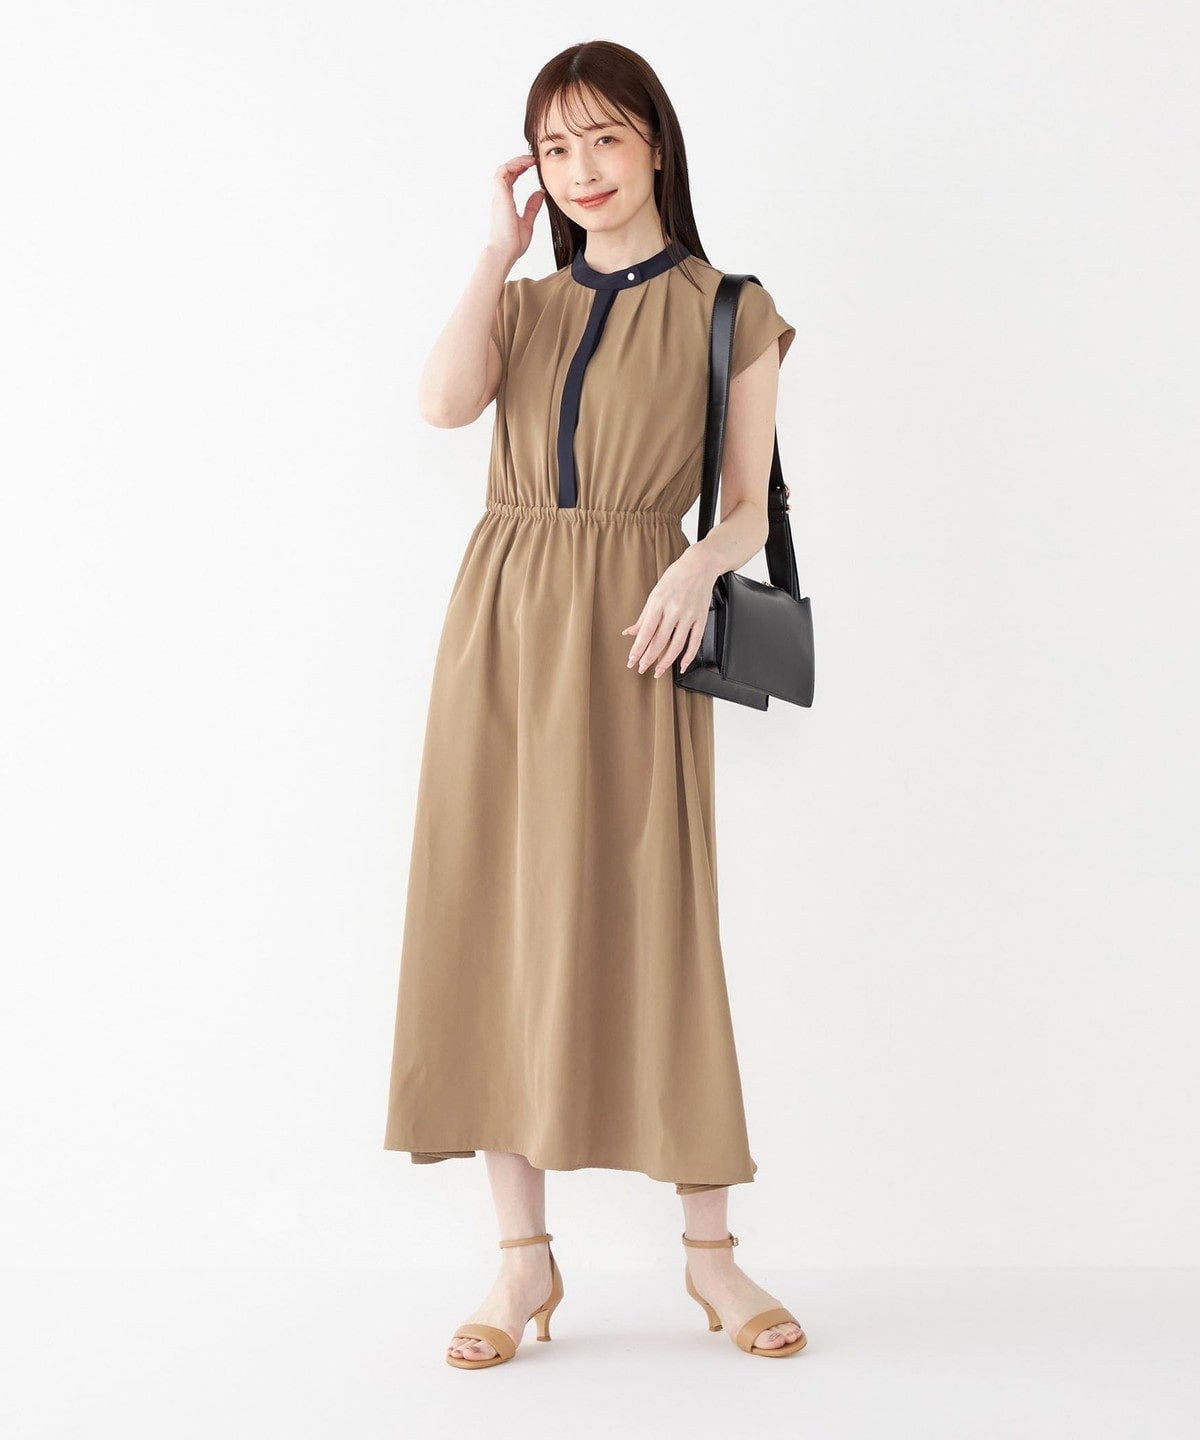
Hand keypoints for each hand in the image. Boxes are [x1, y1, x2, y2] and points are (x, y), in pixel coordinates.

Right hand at [488, 154, 544, 263]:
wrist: (505, 251)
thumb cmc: (513, 243)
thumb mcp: (528, 221)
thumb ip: (532, 207)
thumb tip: (539, 194)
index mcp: (506, 203)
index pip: (511, 179)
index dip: (520, 169)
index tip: (532, 165)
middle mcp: (501, 197)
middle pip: (507, 171)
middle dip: (519, 162)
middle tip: (533, 158)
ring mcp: (499, 196)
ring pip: (504, 169)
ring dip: (516, 161)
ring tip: (529, 159)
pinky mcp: (500, 196)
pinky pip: (502, 173)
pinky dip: (512, 165)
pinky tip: (524, 164)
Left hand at [622, 549, 714, 678]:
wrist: (699, 565)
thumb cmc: (675, 577)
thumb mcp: (654, 594)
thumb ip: (643, 616)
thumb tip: (630, 632)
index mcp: (659, 603)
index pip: (646, 631)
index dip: (638, 649)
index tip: (632, 660)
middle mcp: (674, 610)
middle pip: (660, 641)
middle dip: (649, 658)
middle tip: (642, 669)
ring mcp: (689, 615)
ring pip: (677, 645)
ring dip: (666, 662)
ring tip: (658, 671)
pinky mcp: (701, 618)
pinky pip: (695, 642)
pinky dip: (689, 657)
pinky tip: (682, 666)